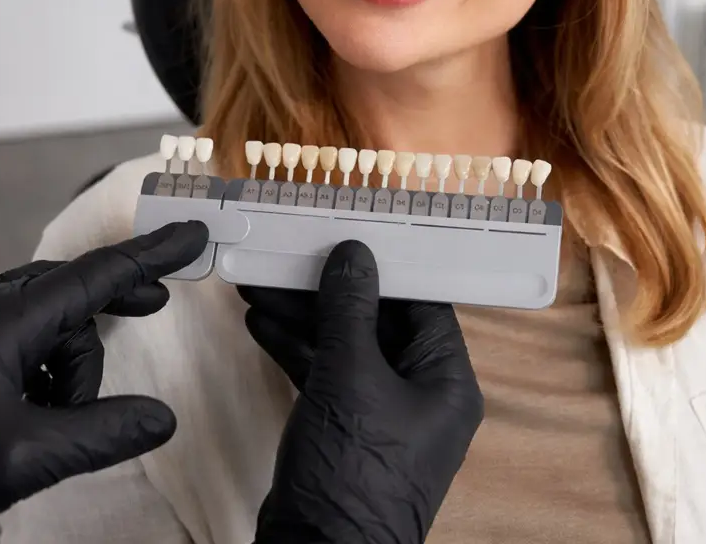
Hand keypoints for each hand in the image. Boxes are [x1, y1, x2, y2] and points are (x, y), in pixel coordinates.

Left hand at [0, 220, 209, 543]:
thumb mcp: (20, 457)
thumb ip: (100, 434)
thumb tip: (160, 420)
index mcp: (5, 321)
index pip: (98, 275)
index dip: (154, 257)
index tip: (193, 235)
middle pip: (72, 296)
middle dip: (111, 308)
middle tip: (156, 303)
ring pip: (42, 328)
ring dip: (68, 367)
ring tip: (55, 428)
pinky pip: (13, 349)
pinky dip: (38, 375)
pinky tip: (29, 424)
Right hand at [240, 241, 483, 543]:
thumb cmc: (352, 471)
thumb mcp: (350, 377)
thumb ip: (349, 310)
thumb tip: (354, 252)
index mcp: (447, 381)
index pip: (422, 303)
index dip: (383, 267)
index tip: (346, 234)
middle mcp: (422, 395)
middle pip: (378, 321)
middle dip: (329, 291)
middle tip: (285, 257)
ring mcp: (381, 416)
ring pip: (345, 347)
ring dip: (304, 316)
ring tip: (258, 284)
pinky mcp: (344, 432)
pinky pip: (325, 375)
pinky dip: (296, 350)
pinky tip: (260, 323)